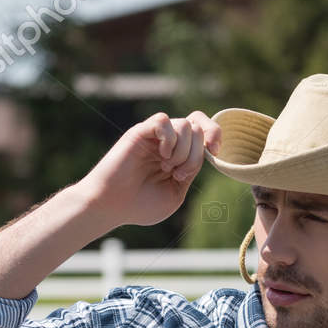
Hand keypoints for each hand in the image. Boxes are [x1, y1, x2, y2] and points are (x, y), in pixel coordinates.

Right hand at [79, 111, 222, 227]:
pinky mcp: (140, 132)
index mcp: (178, 155)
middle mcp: (167, 142)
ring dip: (183, 151)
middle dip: (196, 154)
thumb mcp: (176, 192)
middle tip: (178, 173)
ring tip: (167, 168)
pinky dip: (169, 138)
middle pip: (197, 127)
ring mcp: (154, 137)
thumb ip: (191, 170)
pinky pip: (163, 120)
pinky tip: (162, 155)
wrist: (112, 206)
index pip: (203, 129)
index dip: (215, 133)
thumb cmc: (141, 205)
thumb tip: (202, 149)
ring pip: (184, 124)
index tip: (215, 151)